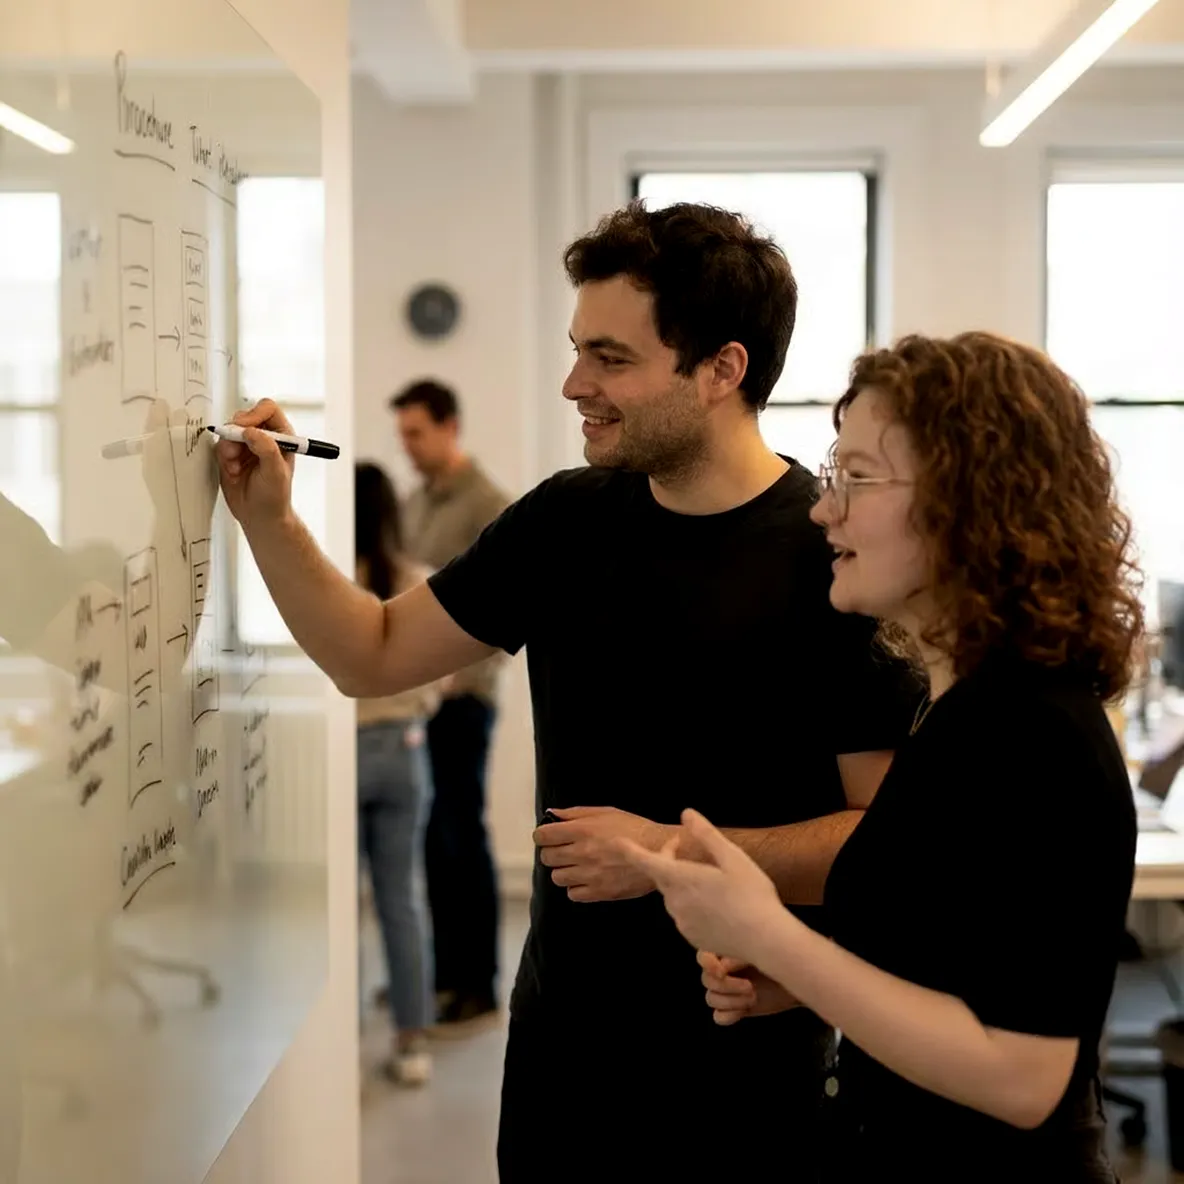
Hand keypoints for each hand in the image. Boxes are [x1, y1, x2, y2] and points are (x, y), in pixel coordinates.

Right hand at [215, 398, 295, 528]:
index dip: (255, 414)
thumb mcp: (276, 472)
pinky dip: (223, 456)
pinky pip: (221, 444)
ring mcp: (246, 445)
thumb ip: (266, 448)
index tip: (247, 429)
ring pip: (230, 430)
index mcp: (282, 435)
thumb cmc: (275, 496)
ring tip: (236, 465)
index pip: (267, 409)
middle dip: (237, 432)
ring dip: (229, 446)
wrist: (259, 516)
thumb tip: (250, 430)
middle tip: (236, 450)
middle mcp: (264, 437)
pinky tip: (232, 471)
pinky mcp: (231, 455)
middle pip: (244, 416)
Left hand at [533, 807, 673, 902]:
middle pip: (547, 857)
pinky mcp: (599, 892)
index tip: (550, 836)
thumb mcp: (606, 812)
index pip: (543, 836)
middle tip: (565, 850)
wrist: (659, 852)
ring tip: (578, 865)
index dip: (543, 835)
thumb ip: (576, 813)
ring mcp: (590, 875)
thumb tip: (553, 815)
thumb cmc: (635, 829)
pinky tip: (587, 878)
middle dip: (552, 852)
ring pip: (557, 877)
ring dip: (564, 870)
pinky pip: (573, 894)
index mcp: (583, 830)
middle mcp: (582, 853)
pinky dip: (576, 887)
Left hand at [617, 809, 789, 963]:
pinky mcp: (693, 938)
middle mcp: (675, 902)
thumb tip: (686, 813)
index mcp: (681, 878)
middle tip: (681, 846)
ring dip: (679, 882)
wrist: (765, 939)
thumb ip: (706, 834)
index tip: (618, 843)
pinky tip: (714, 903)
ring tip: (703, 875)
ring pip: (672, 896)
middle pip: (660, 876)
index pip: (646, 862)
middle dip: (665, 859)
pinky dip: (690, 904)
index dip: (630, 851)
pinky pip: (683, 915)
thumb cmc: (751, 893)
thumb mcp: (732, 856)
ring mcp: (682, 923)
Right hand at [698, 951, 800, 1025]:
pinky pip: (719, 1017)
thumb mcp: (760, 953)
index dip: (708, 965)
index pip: (702, 958)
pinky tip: (745, 1011)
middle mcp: (722, 971)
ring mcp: (728, 991)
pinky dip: (730, 1015)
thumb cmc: (781, 960)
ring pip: (711, 999)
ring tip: (753, 997)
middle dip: (728, 987)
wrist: (800, 981)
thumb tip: (721, 966)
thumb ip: (738, 957)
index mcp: (725, 952)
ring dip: (732, 1001)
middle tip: (750, 987)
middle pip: (707, 981)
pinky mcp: (735, 1009)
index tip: (722, 971)